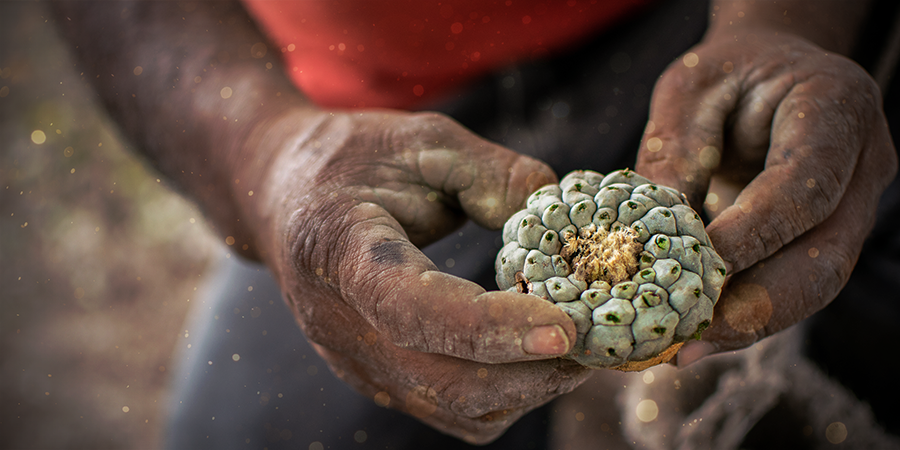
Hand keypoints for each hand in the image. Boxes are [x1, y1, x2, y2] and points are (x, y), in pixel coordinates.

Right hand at [246, 110, 589, 442]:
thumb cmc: (351, 159)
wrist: (281, 195)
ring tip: (576, 342)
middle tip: (599, 336)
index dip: (491, 326)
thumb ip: (492, 172)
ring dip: (529, 387)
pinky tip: (533, 350)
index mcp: (339, 249)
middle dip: (535, 371)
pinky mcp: (377, 378)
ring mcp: (355, 361)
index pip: (412, 309)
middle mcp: (340, 323)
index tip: (566, 327)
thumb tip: (560, 215)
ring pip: (456, 409)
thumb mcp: (422, 139)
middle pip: (445, 381)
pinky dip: (507, 393)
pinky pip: (453, 410)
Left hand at [635, 31, 896, 361]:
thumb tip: (646, 237)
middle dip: (761, 303)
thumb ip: (673, 153)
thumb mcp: (688, 91)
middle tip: (697, 335)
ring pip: (816, 283)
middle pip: (827, 252)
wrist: (764, 76)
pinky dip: (746, 315)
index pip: (806, 183)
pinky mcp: (825, 237)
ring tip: (687, 349)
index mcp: (836, 107)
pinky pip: (792, 285)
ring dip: (752, 324)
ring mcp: (852, 206)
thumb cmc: (724, 76)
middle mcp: (862, 162)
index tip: (702, 264)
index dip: (759, 231)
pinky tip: (699, 337)